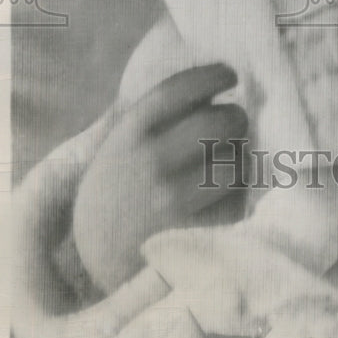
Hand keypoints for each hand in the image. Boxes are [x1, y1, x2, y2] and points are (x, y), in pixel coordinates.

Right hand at [72, 64, 248, 294]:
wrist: (97, 261)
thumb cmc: (120, 190)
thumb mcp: (120, 145)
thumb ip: (157, 115)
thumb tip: (211, 84)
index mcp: (130, 132)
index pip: (182, 88)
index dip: (213, 76)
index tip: (229, 76)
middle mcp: (150, 161)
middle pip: (221, 120)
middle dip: (236, 119)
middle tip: (234, 126)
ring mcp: (172, 199)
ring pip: (238, 160)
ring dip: (240, 158)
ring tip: (226, 163)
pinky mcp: (195, 233)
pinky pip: (239, 199)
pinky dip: (238, 194)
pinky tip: (222, 196)